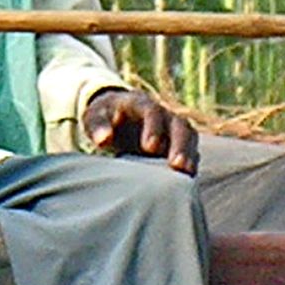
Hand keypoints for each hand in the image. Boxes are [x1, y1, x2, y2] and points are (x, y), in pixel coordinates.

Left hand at [81, 86, 199, 174]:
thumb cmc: (104, 117)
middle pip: (179, 125)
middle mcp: (163, 114)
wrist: (115, 115)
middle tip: (177, 165)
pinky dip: (190, 163)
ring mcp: (172, 128)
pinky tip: (187, 181)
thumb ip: (98, 127)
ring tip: (188, 175)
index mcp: (141, 104)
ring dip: (189, 155)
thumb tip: (103, 140)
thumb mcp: (94, 117)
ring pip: (189, 137)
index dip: (154, 128)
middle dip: (180, 144)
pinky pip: (190, 150)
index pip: (152, 112)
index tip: (150, 147)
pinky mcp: (176, 143)